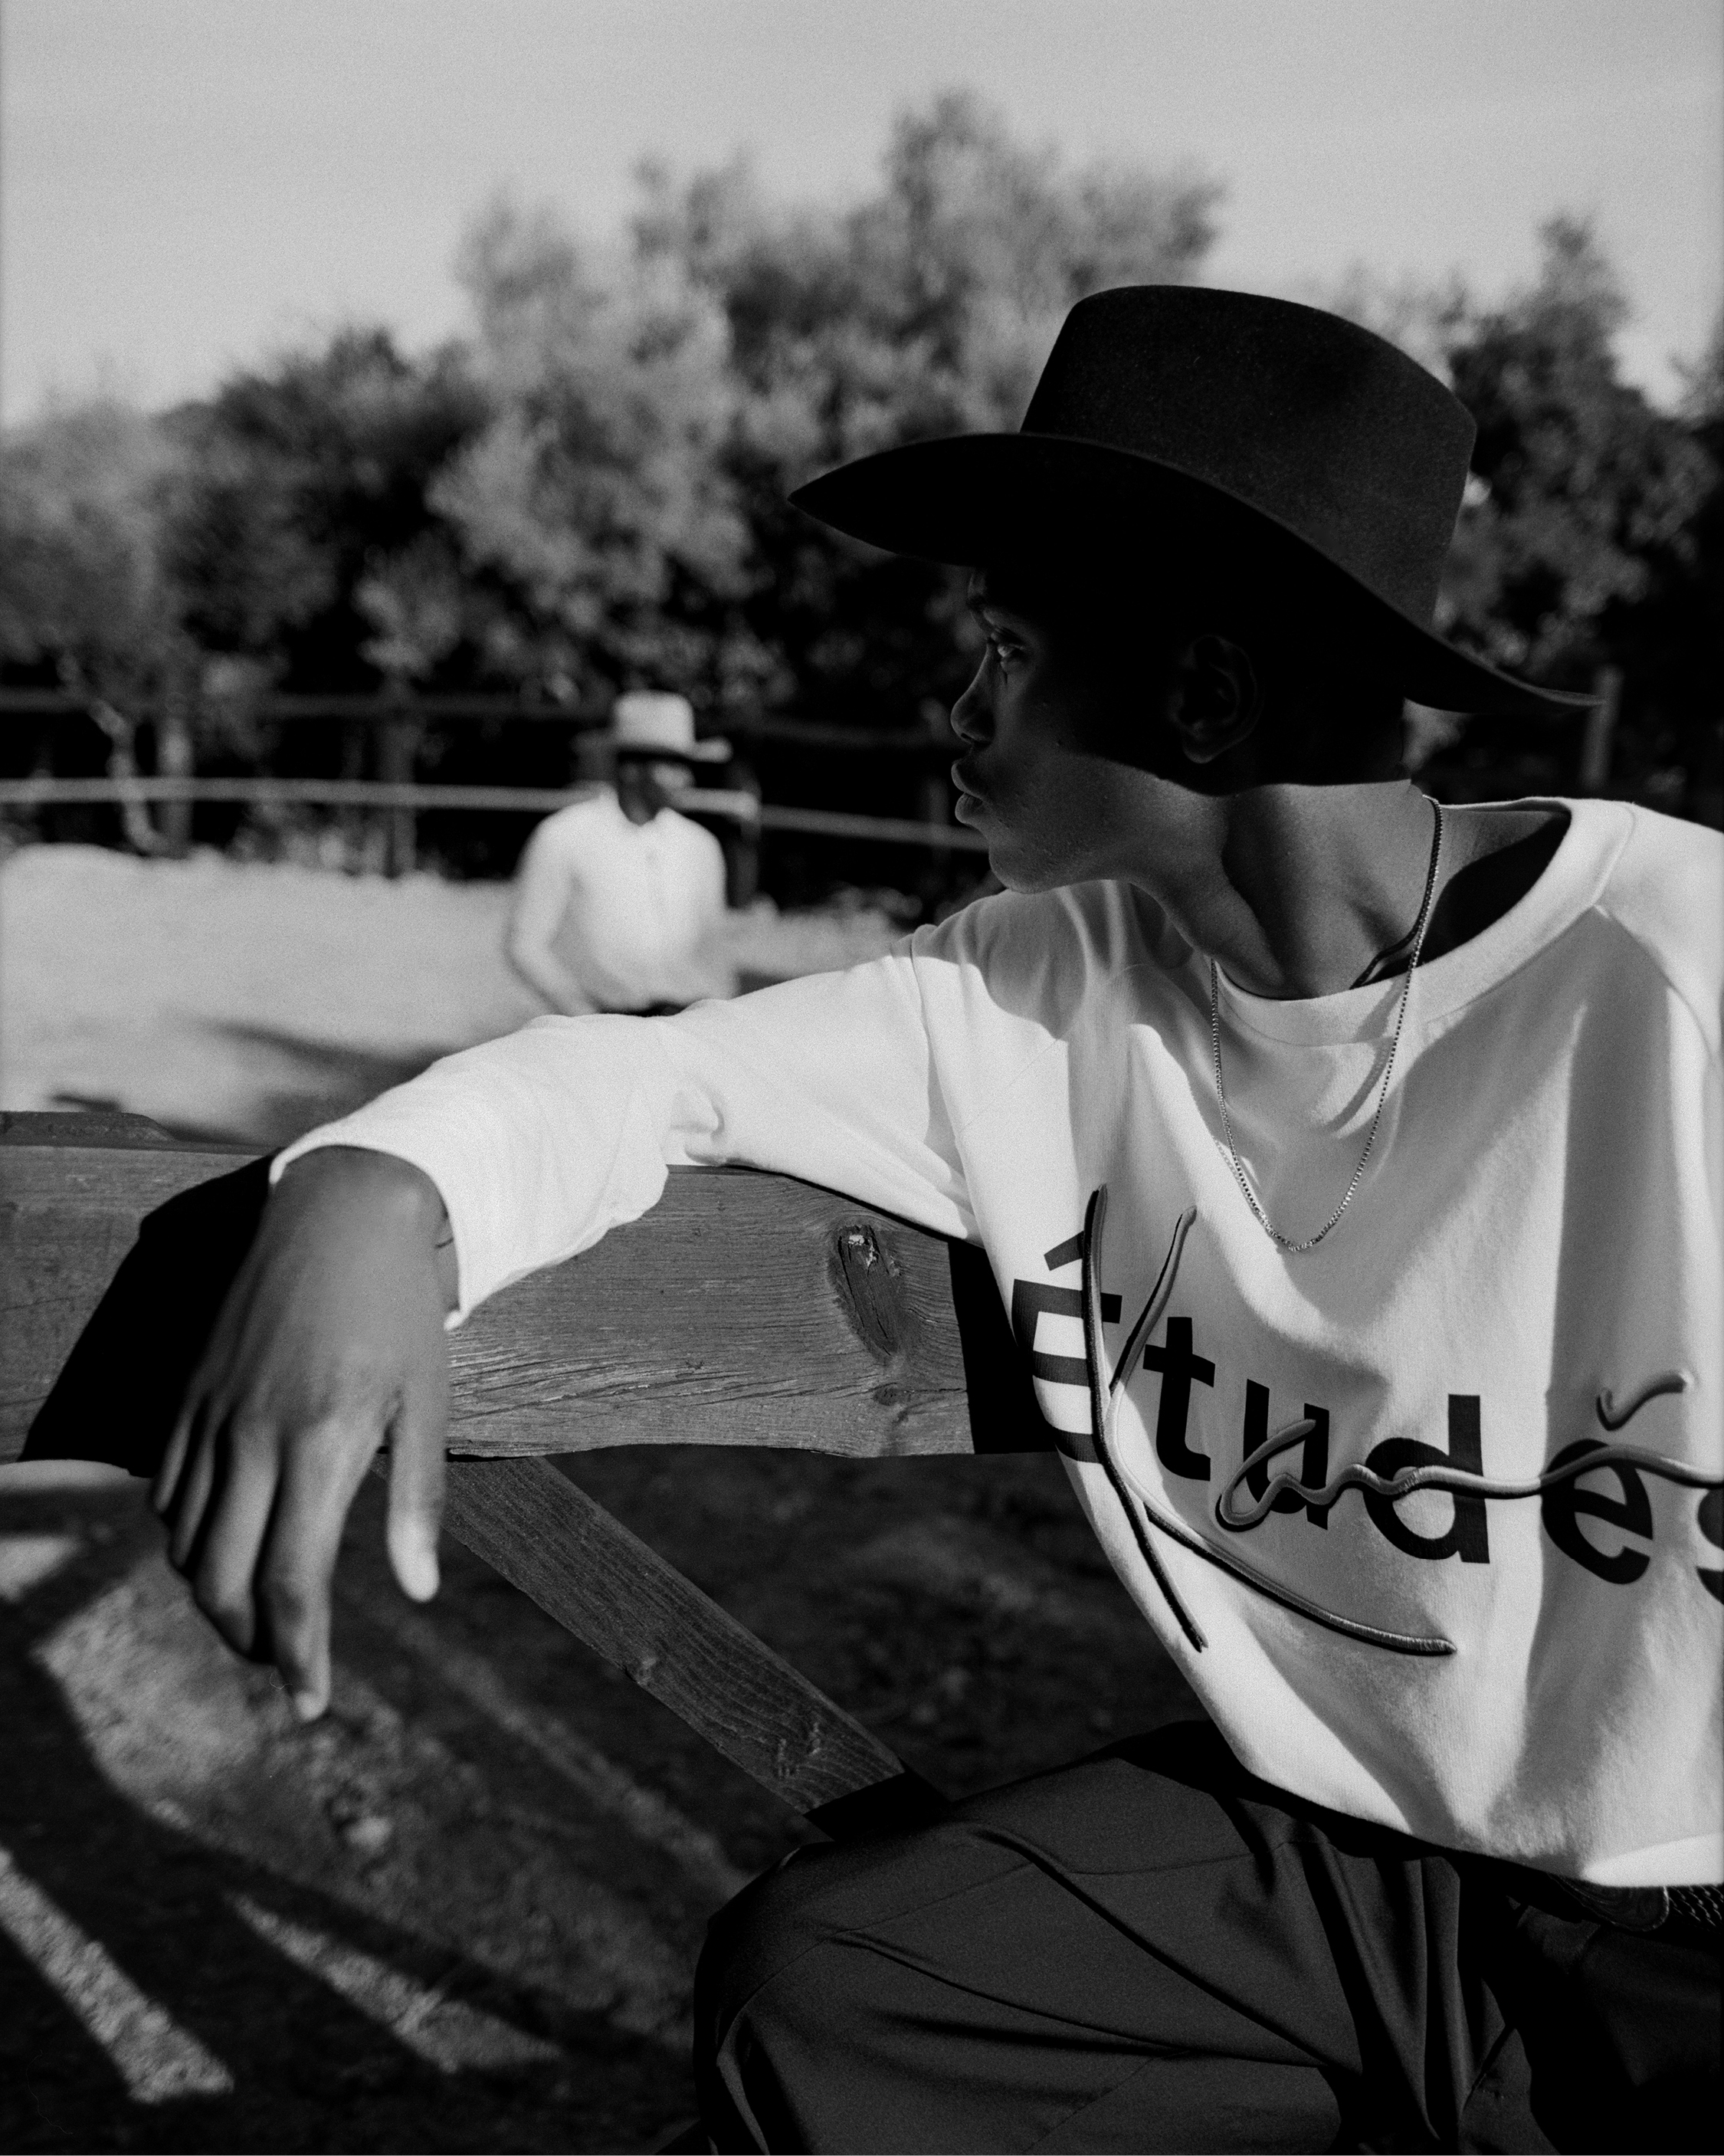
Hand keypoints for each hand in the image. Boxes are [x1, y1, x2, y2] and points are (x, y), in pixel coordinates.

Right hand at [152, 1146, 452, 1719]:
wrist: (341, 1213)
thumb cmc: (399, 1311)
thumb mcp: (430, 1401)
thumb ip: (416, 1499)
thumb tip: (417, 1592)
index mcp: (321, 1441)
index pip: (291, 1580)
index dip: (298, 1652)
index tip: (310, 1702)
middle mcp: (252, 1436)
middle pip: (223, 1580)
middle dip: (249, 1642)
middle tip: (288, 1667)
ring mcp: (210, 1415)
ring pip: (185, 1544)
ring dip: (215, 1597)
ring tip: (263, 1618)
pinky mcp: (187, 1396)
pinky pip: (166, 1493)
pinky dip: (186, 1541)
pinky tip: (225, 1550)